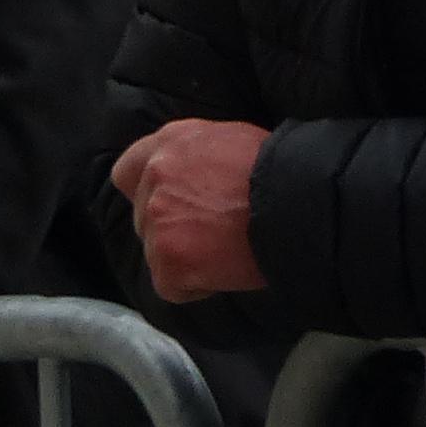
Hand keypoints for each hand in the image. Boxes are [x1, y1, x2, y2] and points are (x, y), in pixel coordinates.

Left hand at [113, 120, 271, 303]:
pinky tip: (227, 271)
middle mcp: (155, 177)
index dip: (145, 192)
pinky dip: (197, 286)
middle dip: (172, 229)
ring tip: (228, 251)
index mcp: (169, 144)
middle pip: (144, 218)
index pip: (127, 172)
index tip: (168, 205)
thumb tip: (189, 176)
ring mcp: (158, 221)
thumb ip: (194, 157)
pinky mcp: (169, 261)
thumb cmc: (280, 170)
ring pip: (158, 253)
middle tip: (212, 234)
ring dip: (186, 258)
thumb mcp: (230, 139)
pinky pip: (173, 286)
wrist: (298, 203)